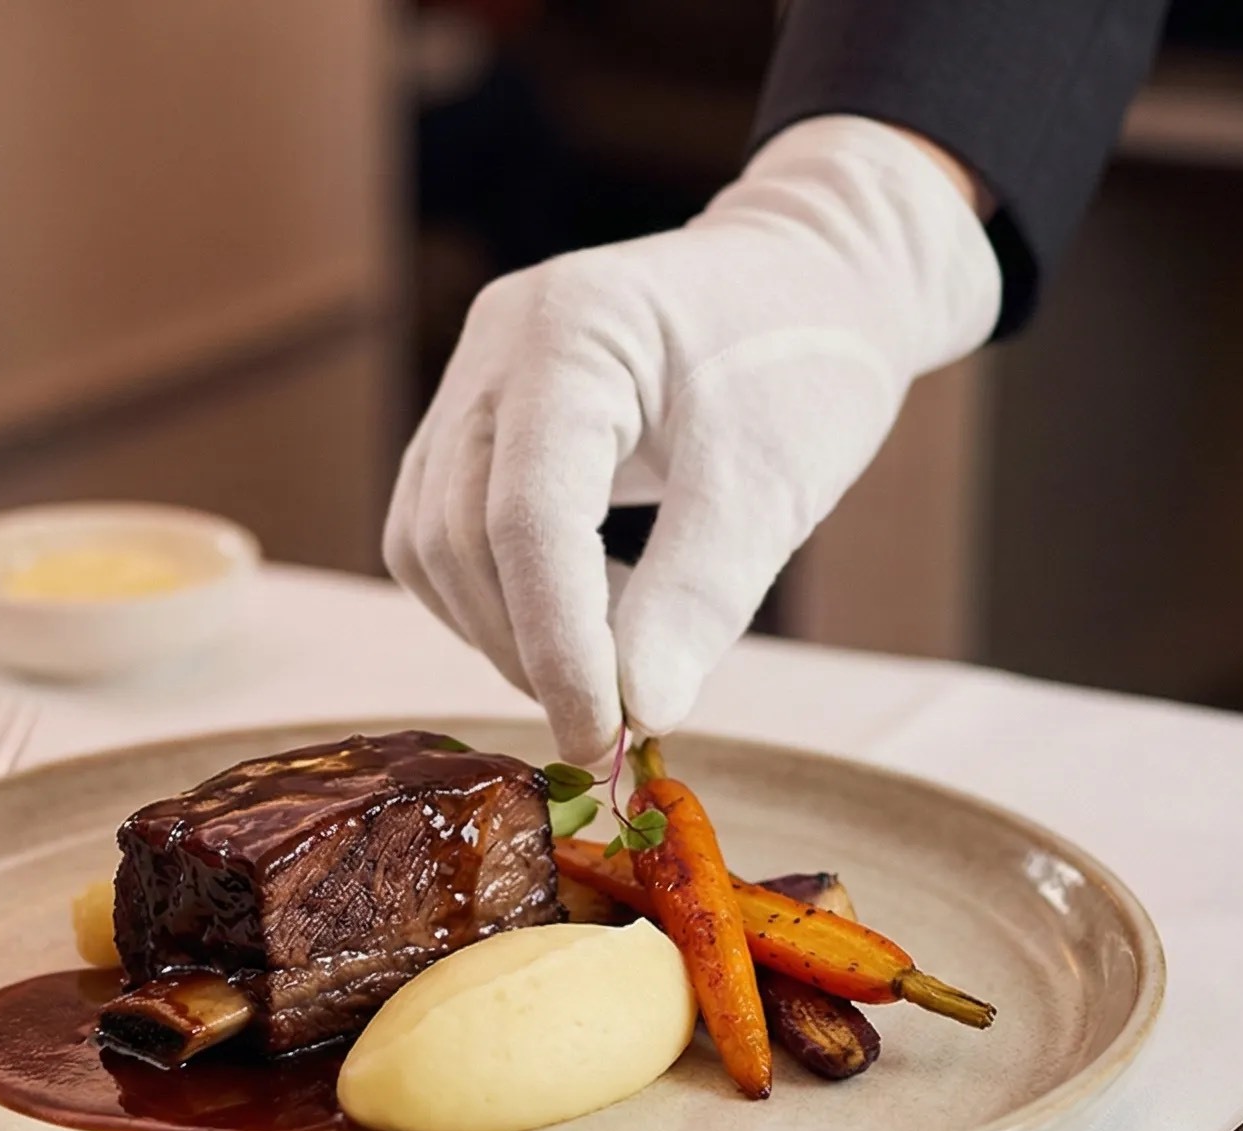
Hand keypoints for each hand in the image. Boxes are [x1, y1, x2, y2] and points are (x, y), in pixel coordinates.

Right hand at [384, 116, 1001, 762]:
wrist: (811, 280)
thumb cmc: (806, 360)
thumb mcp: (774, 483)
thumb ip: (697, 597)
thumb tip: (636, 712)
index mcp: (571, 333)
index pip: (527, 514)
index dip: (555, 642)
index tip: (600, 737)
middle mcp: (497, 347)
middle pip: (462, 534)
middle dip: (529, 645)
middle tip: (616, 718)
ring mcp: (473, 377)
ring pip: (431, 542)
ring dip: (506, 629)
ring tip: (610, 659)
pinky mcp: (475, 416)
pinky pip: (442, 530)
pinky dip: (502, 596)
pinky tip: (586, 609)